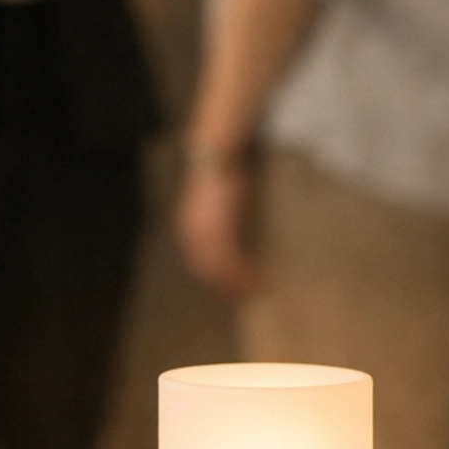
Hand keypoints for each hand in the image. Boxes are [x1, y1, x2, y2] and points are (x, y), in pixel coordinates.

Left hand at [176, 158, 262, 298]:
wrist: (217, 154)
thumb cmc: (223, 174)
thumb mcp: (218, 202)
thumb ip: (221, 221)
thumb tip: (235, 232)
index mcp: (190, 230)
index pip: (201, 263)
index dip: (218, 278)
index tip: (234, 288)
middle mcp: (192, 235)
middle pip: (209, 271)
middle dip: (228, 285)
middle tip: (249, 294)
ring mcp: (204, 234)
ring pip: (221, 269)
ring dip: (239, 282)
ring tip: (257, 289)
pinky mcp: (219, 229)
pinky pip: (231, 260)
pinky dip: (243, 273)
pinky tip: (258, 278)